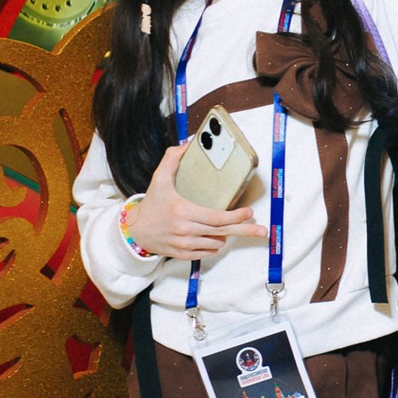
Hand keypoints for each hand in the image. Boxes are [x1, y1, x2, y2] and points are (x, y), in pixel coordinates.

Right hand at [126, 144, 267, 260]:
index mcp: (182, 212)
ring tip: (225, 225)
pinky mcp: (183, 254)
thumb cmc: (151, 204)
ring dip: (224, 234)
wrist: (135, 231)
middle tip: (263, 230)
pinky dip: (215, 244)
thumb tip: (187, 143)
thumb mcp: (159, 179)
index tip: (249, 212)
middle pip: (222, 232)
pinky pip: (208, 252)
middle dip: (245, 230)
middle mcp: (185, 230)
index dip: (235, 217)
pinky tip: (214, 236)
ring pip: (217, 242)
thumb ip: (172, 160)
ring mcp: (184, 245)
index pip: (216, 218)